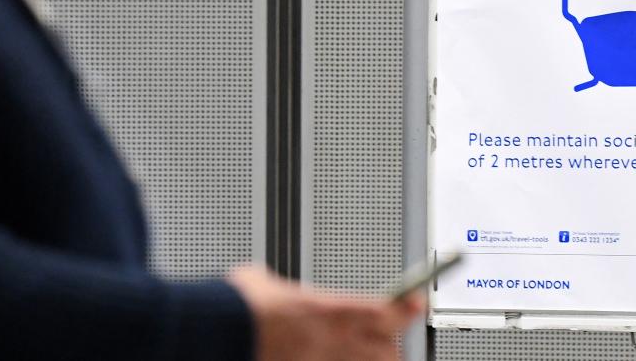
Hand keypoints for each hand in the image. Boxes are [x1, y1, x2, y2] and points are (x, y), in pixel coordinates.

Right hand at [227, 265, 424, 360]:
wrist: (219, 334)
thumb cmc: (240, 306)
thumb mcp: (264, 282)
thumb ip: (281, 289)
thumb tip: (271, 287)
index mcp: (329, 310)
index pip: (385, 311)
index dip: (405, 309)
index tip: (416, 303)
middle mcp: (332, 342)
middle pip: (386, 351)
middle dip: (390, 346)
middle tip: (390, 339)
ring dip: (372, 360)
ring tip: (375, 354)